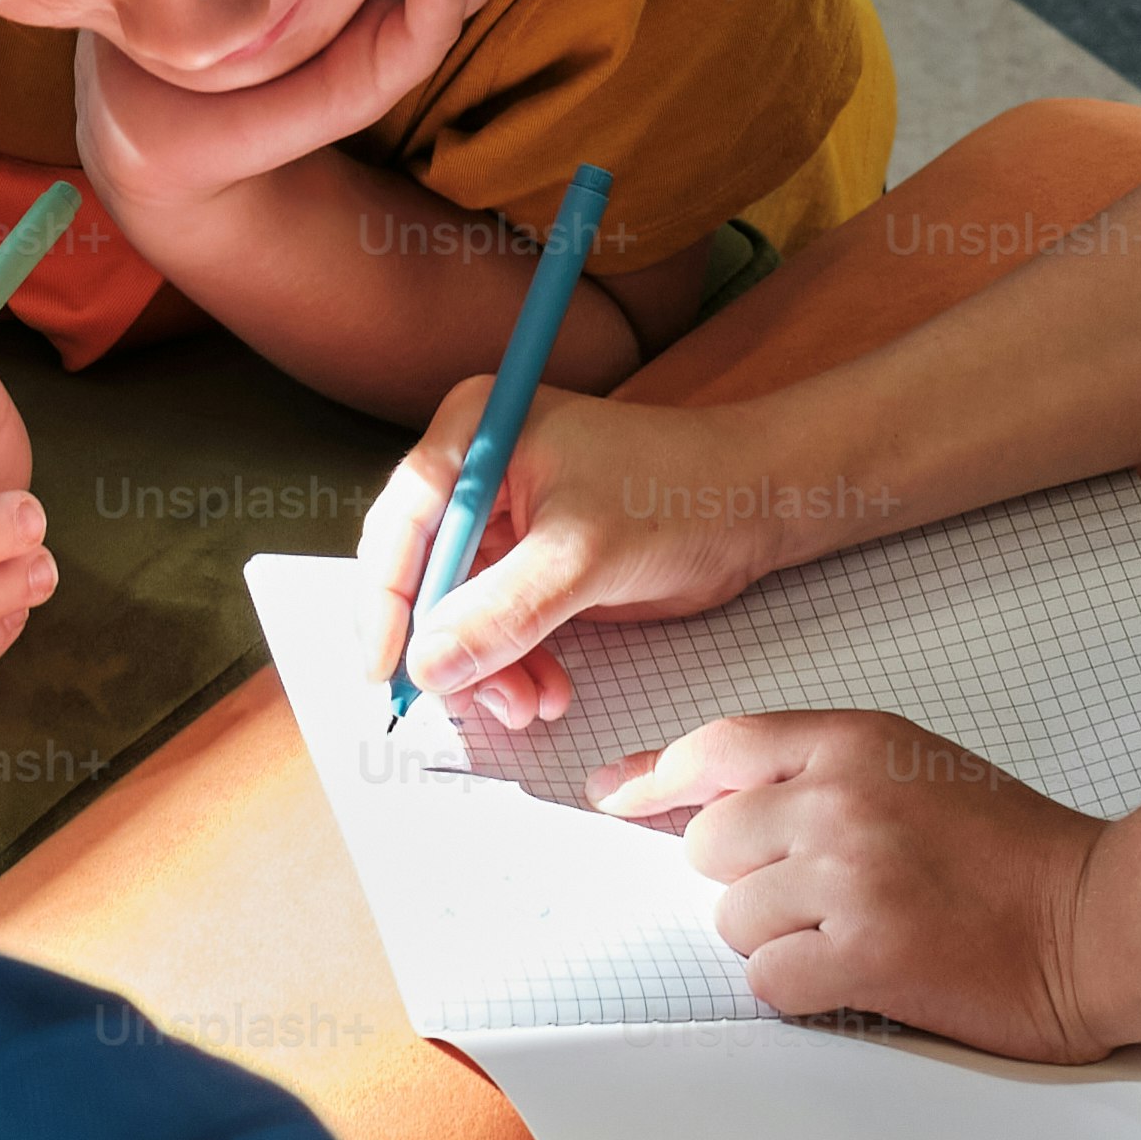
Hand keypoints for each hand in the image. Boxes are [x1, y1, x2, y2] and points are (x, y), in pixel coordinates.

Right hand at [351, 380, 797, 731]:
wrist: (756, 503)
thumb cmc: (681, 491)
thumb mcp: (583, 553)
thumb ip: (501, 611)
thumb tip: (427, 667)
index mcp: (473, 434)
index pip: (401, 524)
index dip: (384, 603)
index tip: (386, 672)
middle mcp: (476, 472)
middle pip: (422, 576)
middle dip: (448, 648)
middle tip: (479, 704)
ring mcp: (503, 521)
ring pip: (459, 614)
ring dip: (487, 669)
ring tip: (530, 705)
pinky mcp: (533, 563)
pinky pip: (497, 627)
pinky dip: (515, 666)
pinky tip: (547, 692)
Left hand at [595, 710, 1119, 1062]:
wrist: (1096, 916)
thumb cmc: (1008, 848)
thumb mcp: (907, 769)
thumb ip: (809, 770)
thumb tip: (690, 794)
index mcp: (852, 742)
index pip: (717, 746)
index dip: (654, 777)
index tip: (614, 798)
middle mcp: (841, 800)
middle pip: (708, 846)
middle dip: (744, 881)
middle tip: (814, 897)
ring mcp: (852, 877)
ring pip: (733, 921)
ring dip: (778, 940)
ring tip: (853, 933)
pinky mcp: (867, 954)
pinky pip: (769, 979)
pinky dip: (801, 988)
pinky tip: (856, 974)